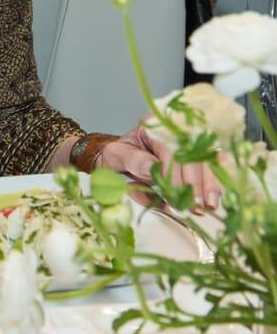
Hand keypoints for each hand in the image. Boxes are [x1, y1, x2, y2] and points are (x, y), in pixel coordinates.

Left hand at [96, 124, 220, 210]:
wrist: (122, 161)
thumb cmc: (119, 158)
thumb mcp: (117, 157)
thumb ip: (134, 161)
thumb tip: (153, 170)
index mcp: (152, 126)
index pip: (168, 147)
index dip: (173, 172)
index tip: (174, 194)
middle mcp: (173, 130)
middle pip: (191, 153)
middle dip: (194, 182)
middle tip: (194, 206)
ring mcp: (187, 140)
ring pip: (205, 159)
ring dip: (209, 184)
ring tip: (209, 206)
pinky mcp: (197, 154)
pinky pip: (212, 164)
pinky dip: (215, 181)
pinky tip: (217, 197)